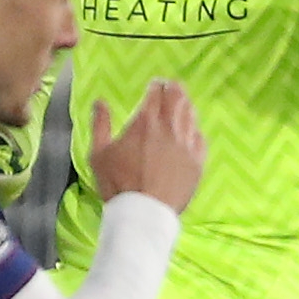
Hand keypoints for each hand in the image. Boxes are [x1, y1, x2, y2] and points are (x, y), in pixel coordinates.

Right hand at [87, 78, 203, 211]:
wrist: (145, 213)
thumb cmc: (118, 184)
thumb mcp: (99, 154)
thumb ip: (100, 124)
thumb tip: (99, 102)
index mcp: (145, 122)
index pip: (156, 92)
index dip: (156, 85)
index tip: (155, 84)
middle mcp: (170, 128)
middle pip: (178, 97)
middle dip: (174, 88)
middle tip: (171, 87)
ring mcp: (187, 144)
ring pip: (191, 114)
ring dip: (185, 105)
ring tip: (182, 104)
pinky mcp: (197, 161)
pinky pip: (200, 137)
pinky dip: (194, 130)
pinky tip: (191, 131)